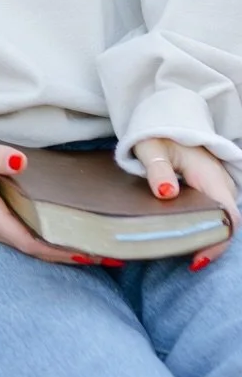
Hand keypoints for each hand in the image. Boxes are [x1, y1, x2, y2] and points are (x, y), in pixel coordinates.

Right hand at [0, 134, 95, 265]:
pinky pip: (30, 234)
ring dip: (66, 247)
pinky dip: (53, 237)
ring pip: (36, 244)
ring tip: (100, 244)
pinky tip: (70, 229)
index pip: (32, 243)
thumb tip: (22, 162)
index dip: (62, 251)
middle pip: (39, 249)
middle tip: (112, 250)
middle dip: (74, 253)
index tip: (93, 252)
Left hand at [133, 137, 238, 267]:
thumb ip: (157, 168)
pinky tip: (182, 235)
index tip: (197, 257)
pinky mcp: (210, 189)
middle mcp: (221, 184)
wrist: (166, 115)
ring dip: (205, 235)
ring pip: (219, 219)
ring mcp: (218, 187)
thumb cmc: (158, 130)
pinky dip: (201, 225)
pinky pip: (211, 212)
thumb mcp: (151, 146)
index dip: (217, 240)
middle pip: (224, 223)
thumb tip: (166, 193)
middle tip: (186, 261)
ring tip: (182, 251)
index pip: (226, 216)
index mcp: (211, 176)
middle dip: (209, 243)